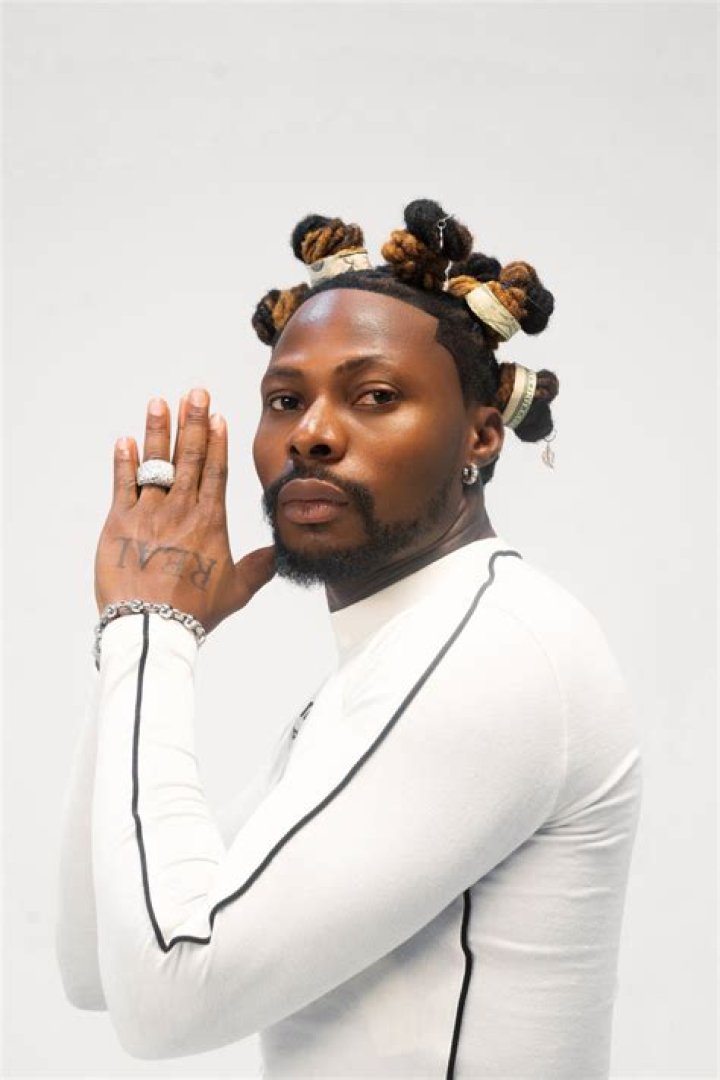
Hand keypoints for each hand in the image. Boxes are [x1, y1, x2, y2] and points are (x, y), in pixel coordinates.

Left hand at [94, 388, 275, 633]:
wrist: (154, 625)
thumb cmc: (196, 611)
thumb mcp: (236, 590)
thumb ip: (258, 568)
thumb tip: (278, 556)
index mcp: (211, 521)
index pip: (216, 470)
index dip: (216, 440)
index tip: (216, 415)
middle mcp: (182, 509)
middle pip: (189, 456)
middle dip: (192, 421)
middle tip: (194, 392)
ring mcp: (150, 512)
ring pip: (155, 463)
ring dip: (157, 430)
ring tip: (159, 402)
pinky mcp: (119, 522)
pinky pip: (122, 484)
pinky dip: (123, 461)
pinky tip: (125, 440)